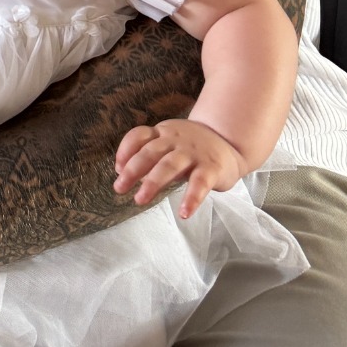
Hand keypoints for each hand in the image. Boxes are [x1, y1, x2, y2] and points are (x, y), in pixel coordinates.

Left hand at [114, 119, 246, 217]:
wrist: (228, 141)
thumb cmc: (191, 147)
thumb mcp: (169, 143)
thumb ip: (149, 155)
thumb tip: (122, 171)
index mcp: (162, 133)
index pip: (139, 135)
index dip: (125, 150)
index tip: (117, 168)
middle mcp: (175, 140)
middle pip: (149, 152)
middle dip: (132, 170)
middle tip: (119, 188)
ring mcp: (193, 153)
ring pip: (169, 166)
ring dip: (152, 182)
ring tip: (140, 199)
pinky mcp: (211, 168)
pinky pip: (200, 183)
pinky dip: (191, 199)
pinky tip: (184, 213)